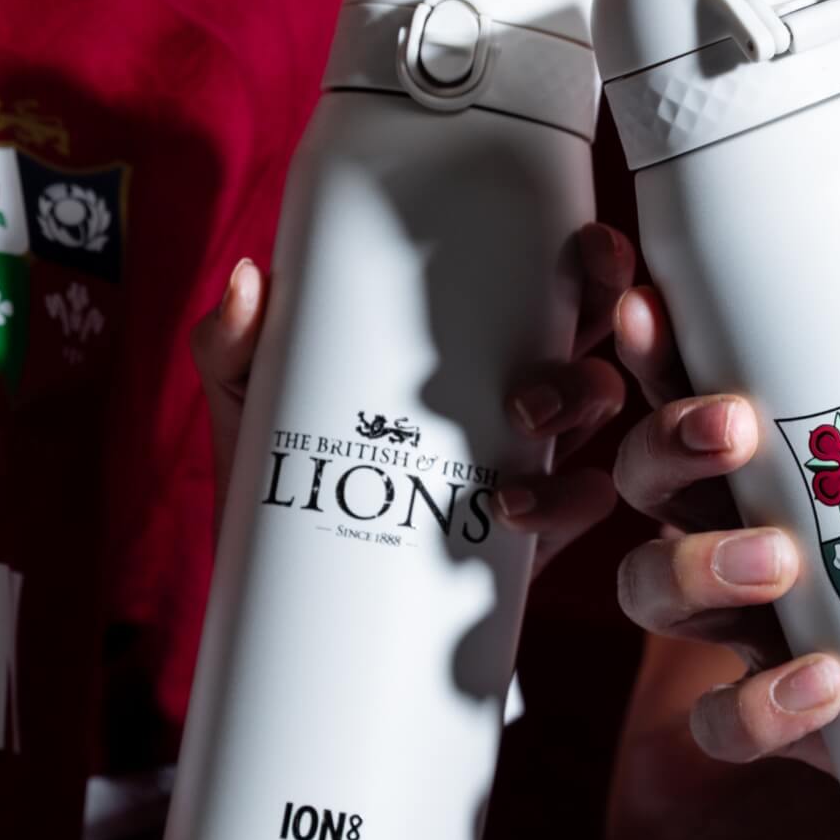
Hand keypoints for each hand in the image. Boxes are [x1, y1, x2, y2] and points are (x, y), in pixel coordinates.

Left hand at [190, 223, 635, 574]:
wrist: (291, 597)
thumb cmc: (282, 476)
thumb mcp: (250, 400)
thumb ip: (234, 344)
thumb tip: (249, 282)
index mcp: (472, 343)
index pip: (549, 283)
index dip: (589, 259)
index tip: (586, 241)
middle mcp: (517, 391)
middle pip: (594, 330)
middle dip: (604, 318)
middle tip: (545, 315)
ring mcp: (530, 460)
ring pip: (599, 409)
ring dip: (579, 400)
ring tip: (520, 418)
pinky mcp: (531, 531)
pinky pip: (584, 505)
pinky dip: (567, 499)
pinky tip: (514, 504)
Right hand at [606, 283, 839, 771]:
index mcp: (772, 460)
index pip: (685, 389)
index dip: (651, 349)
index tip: (650, 306)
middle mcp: (729, 531)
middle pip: (647, 476)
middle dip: (669, 444)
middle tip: (735, 429)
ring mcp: (737, 626)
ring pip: (646, 586)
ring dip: (694, 564)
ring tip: (780, 560)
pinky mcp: (762, 718)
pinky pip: (721, 721)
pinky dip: (759, 705)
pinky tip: (826, 682)